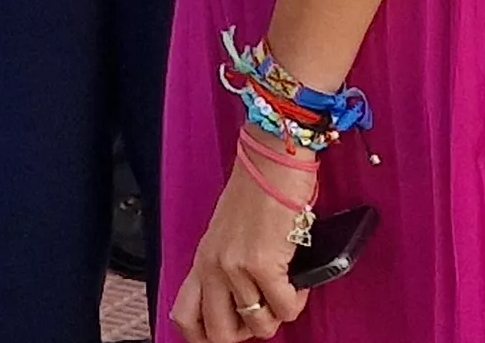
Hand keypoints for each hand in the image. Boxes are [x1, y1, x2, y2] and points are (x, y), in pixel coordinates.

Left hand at [169, 160, 314, 341]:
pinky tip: (299, 281)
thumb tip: (247, 302)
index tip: (233, 329)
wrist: (272, 160)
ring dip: (279, 314)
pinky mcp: (263, 265)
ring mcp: (235, 268)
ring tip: (286, 290)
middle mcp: (213, 267)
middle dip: (249, 332)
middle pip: (220, 334)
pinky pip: (285, 308)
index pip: (185, 317)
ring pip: (260, 326)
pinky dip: (297, 301)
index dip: (206, 336)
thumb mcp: (228, 234)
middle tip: (266, 312)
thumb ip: (227, 266)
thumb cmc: (258, 191)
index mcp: (202, 260)